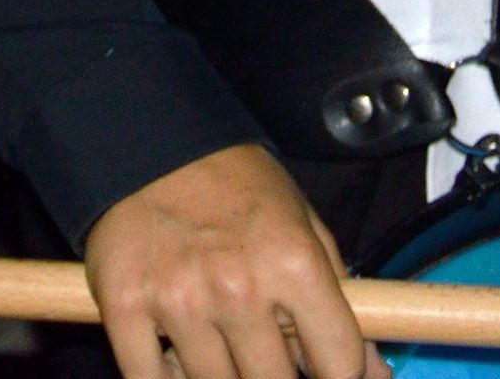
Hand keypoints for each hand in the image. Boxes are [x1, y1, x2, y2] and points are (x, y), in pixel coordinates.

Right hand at [83, 141, 389, 378]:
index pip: (338, 360)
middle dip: (276, 375)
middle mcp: (239, 286)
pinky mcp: (125, 308)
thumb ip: (340, 299)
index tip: (325, 369)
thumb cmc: (238, 186)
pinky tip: (178, 352)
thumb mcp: (303, 223)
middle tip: (265, 351)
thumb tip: (374, 372)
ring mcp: (180, 302)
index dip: (339, 372)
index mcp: (293, 261)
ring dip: (223, 376)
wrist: (156, 143)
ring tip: (221, 340)